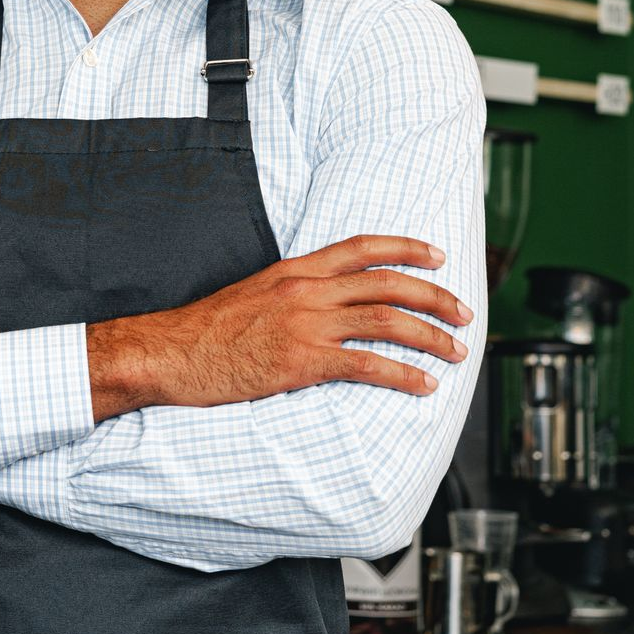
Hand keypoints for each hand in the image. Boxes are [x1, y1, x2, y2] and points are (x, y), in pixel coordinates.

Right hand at [87, 235, 472, 421]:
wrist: (170, 352)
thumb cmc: (204, 330)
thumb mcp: (251, 295)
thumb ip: (291, 293)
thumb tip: (323, 303)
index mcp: (294, 270)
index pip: (362, 248)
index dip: (406, 248)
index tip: (437, 255)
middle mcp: (305, 290)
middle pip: (388, 284)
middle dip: (435, 297)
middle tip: (463, 313)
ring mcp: (305, 324)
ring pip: (387, 322)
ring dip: (430, 337)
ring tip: (454, 352)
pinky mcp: (301, 361)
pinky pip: (367, 365)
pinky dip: (403, 375)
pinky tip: (423, 384)